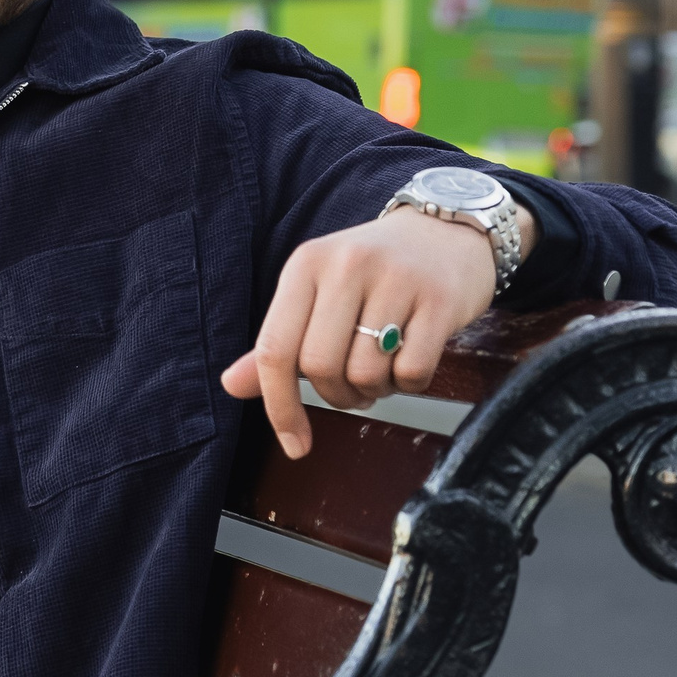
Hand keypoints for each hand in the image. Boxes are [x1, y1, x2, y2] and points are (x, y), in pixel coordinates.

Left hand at [220, 205, 537, 459]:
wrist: (445, 231)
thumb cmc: (372, 271)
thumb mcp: (317, 291)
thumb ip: (279, 341)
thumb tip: (231, 385)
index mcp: (306, 264)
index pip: (275, 349)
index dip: (279, 407)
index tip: (294, 444)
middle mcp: (346, 265)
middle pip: (321, 368)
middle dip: (337, 395)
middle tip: (354, 384)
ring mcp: (396, 279)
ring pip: (366, 374)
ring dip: (375, 390)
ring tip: (383, 366)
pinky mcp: (439, 299)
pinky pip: (413, 372)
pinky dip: (410, 383)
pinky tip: (412, 358)